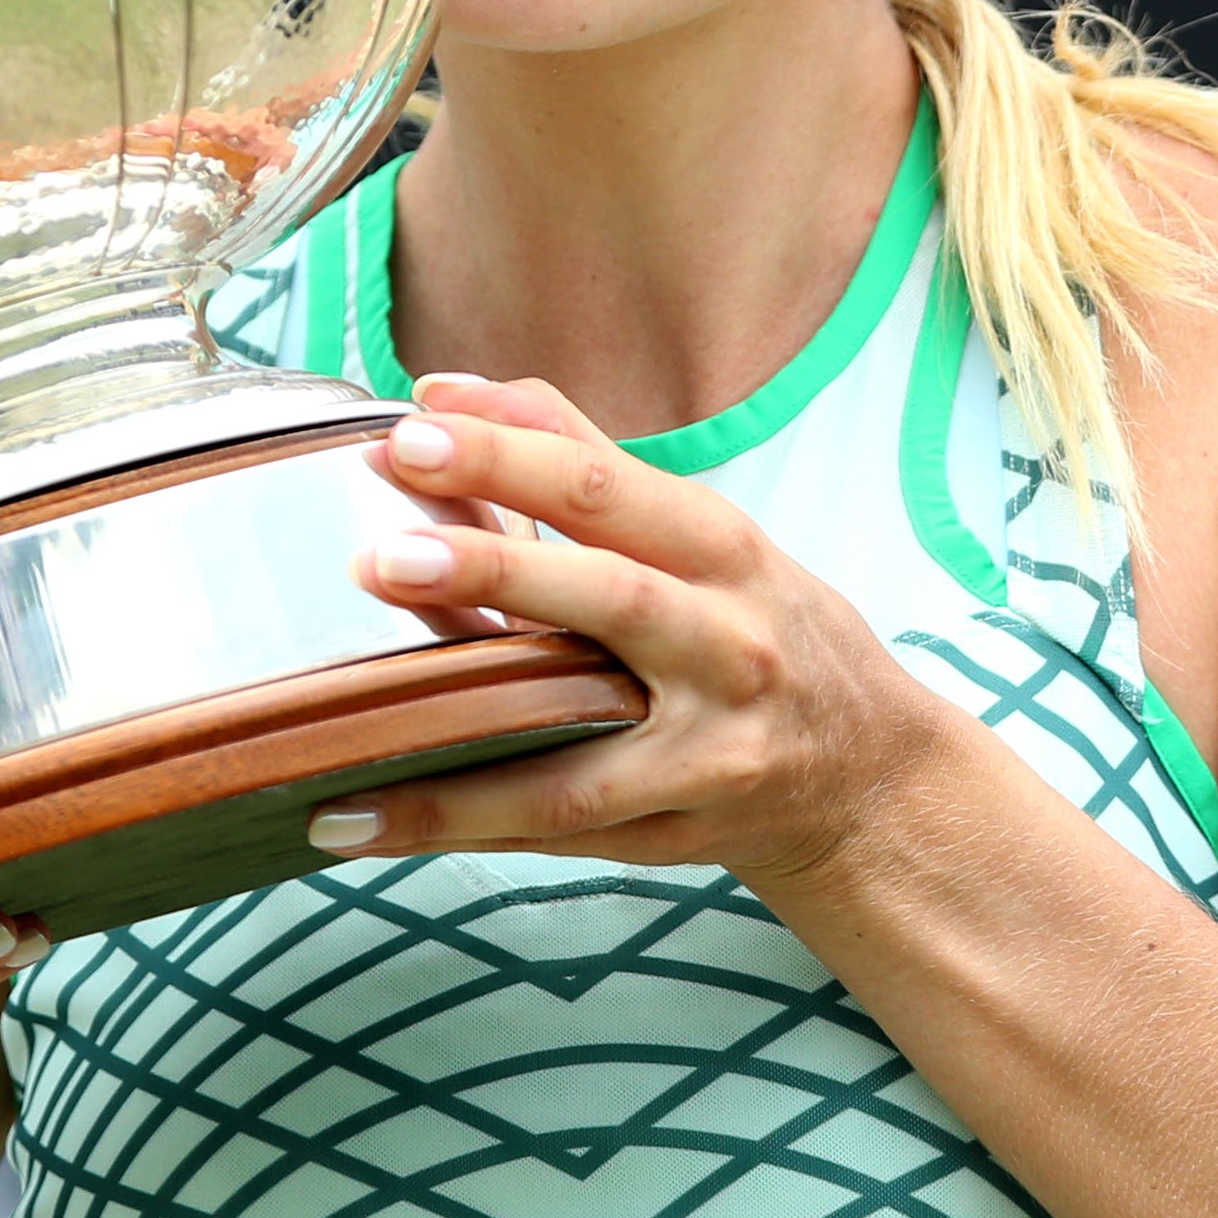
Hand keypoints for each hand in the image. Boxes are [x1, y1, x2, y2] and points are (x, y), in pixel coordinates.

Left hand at [319, 374, 955, 879]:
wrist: (870, 778)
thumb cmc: (764, 629)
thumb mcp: (704, 536)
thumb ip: (580, 459)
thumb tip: (449, 391)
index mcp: (722, 548)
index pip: (608, 487)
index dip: (509, 457)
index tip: (411, 431)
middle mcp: (727, 641)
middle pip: (609, 598)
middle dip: (496, 575)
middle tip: (383, 557)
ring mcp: (709, 745)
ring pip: (577, 738)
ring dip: (461, 731)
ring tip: (347, 729)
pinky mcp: (678, 826)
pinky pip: (553, 825)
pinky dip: (455, 819)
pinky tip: (355, 815)